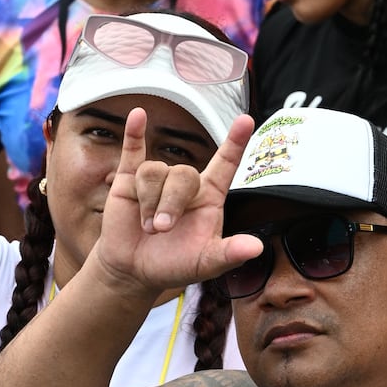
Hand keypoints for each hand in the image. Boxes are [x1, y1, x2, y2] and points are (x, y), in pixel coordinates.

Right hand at [93, 109, 261, 295]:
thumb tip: (256, 248)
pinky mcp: (130, 179)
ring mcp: (158, 179)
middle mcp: (185, 184)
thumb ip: (229, 254)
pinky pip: (133, 150)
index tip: (246, 121)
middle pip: (182, 173)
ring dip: (149, 201)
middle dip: (170, 203)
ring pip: (154, 172)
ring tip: (146, 226)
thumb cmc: (173, 265)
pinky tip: (138, 116)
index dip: (235, 143)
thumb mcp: (205, 264)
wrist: (134, 270)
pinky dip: (134, 133)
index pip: (225, 164)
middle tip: (161, 230)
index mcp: (209, 198)